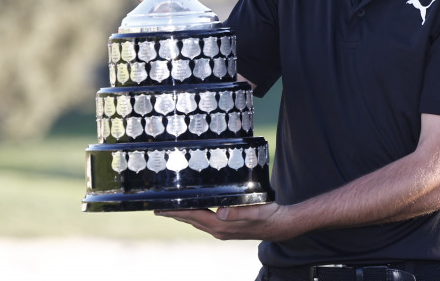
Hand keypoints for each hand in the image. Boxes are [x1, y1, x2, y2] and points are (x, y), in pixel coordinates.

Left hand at [155, 202, 301, 241]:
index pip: (194, 216)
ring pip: (198, 222)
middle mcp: (219, 230)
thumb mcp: (255, 210)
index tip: (161, 208)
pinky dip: (196, 216)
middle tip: (158, 208)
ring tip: (171, 209)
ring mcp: (223, 231)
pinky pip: (206, 222)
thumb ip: (238, 212)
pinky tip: (196, 211)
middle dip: (175, 214)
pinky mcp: (228, 228)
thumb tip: (220, 213)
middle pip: (191, 220)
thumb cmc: (269, 215)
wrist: (281, 226)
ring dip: (184, 216)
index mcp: (222, 226)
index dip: (177, 211)